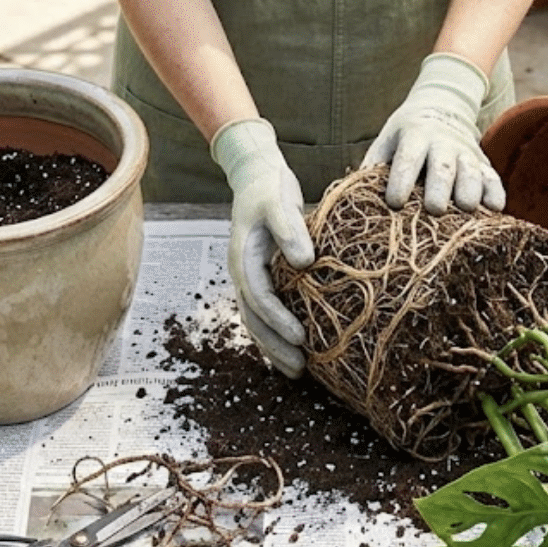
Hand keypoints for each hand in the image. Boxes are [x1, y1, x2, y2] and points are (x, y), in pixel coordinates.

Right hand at [212, 118, 315, 376]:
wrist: (255, 176)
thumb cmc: (269, 187)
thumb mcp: (280, 201)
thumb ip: (290, 229)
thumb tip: (305, 262)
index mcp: (243, 257)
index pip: (259, 296)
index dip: (278, 320)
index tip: (300, 338)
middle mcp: (242, 272)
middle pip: (254, 318)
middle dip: (274, 345)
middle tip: (300, 368)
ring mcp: (249, 277)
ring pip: (257, 320)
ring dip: (274, 346)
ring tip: (299, 371)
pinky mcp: (261, 278)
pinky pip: (265, 312)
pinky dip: (276, 333)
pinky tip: (295, 350)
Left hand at [362, 52, 505, 214]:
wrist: (442, 106)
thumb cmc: (405, 135)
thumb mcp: (386, 141)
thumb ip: (372, 166)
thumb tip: (350, 199)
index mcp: (414, 136)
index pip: (407, 158)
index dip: (401, 180)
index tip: (395, 203)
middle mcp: (442, 143)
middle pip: (442, 167)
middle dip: (439, 188)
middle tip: (435, 210)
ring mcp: (466, 152)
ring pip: (471, 171)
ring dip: (470, 190)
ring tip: (466, 209)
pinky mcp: (483, 163)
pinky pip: (493, 178)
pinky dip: (495, 193)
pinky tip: (495, 209)